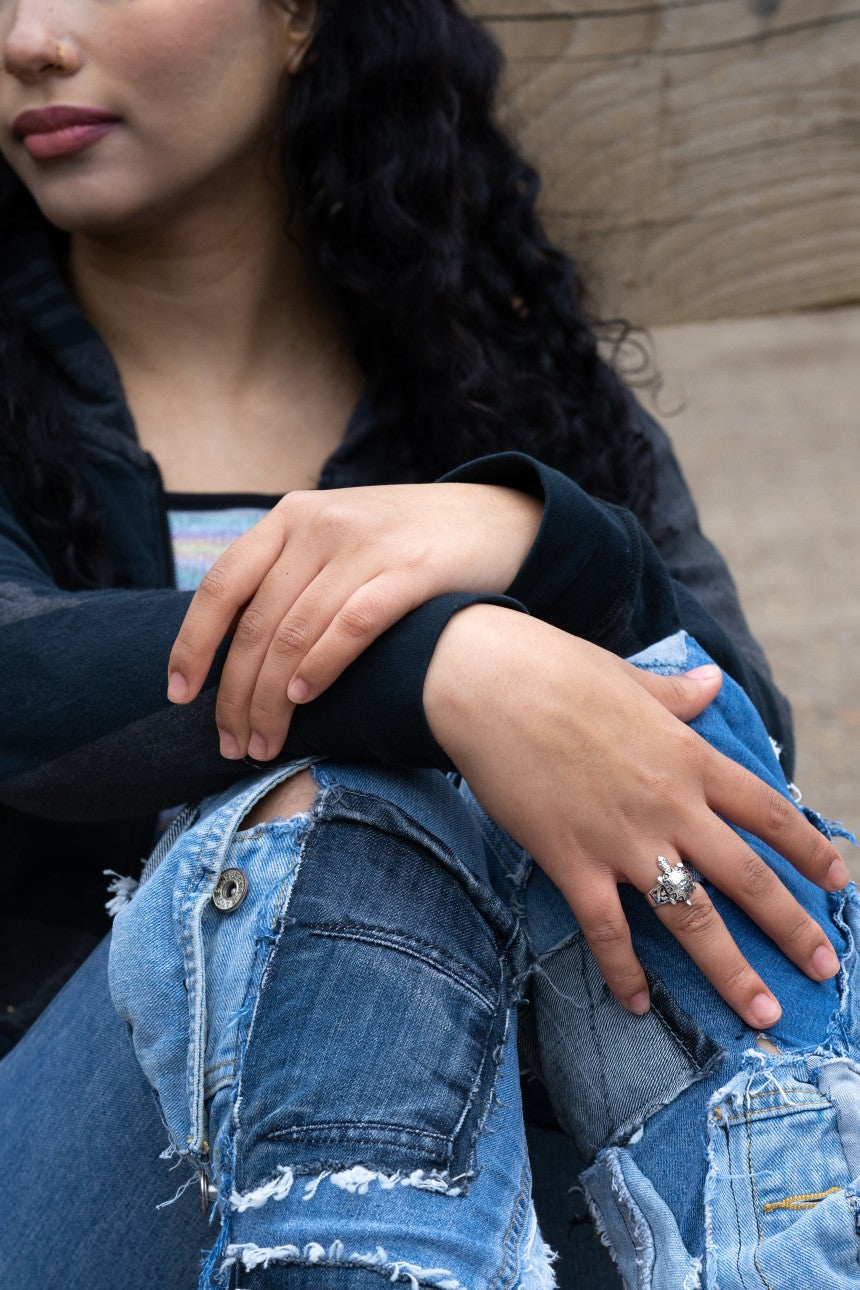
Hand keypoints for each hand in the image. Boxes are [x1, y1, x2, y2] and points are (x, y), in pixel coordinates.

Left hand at [166, 482, 541, 759]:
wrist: (496, 519)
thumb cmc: (405, 544)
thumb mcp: (336, 537)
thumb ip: (288, 574)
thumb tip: (232, 648)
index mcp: (291, 517)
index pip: (221, 586)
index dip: (193, 644)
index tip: (179, 696)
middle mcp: (321, 526)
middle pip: (257, 623)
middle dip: (234, 693)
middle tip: (231, 743)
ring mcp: (366, 546)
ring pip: (295, 633)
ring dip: (270, 699)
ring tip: (264, 742)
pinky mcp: (412, 571)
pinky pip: (351, 626)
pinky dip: (320, 667)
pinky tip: (302, 700)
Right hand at [424, 605, 847, 1027]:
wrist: (487, 683)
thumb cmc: (557, 670)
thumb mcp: (629, 679)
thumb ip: (676, 696)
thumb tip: (711, 682)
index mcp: (689, 757)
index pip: (768, 813)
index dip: (809, 851)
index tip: (839, 881)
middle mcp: (669, 805)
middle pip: (747, 877)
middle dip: (792, 929)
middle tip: (824, 969)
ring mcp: (622, 839)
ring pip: (692, 917)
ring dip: (731, 971)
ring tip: (762, 1015)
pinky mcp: (572, 861)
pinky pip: (607, 929)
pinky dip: (623, 970)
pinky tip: (635, 1004)